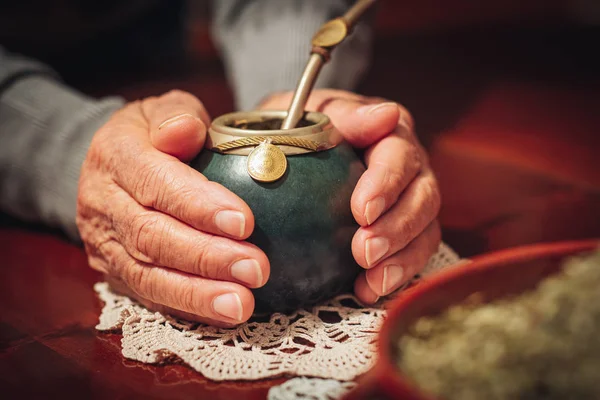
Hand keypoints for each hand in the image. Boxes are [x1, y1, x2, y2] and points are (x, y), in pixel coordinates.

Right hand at [77, 90, 269, 325]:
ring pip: (147, 275)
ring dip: (198, 294)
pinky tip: (222, 315)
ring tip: (241, 304)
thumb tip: (186, 131)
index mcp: (114, 155)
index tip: (245, 222)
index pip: (156, 182)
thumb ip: (176, 114)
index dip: (198, 205)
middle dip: (207, 257)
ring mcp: (104, 243)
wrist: (107, 167)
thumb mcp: (161, 110)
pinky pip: (149, 295)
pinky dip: (187, 308)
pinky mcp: (114, 272)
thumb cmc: (149, 135)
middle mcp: (102, 202)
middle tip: (255, 269)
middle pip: (152, 237)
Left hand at [259, 89, 440, 303]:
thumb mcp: (309, 113)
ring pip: (425, 230)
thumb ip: (345, 115)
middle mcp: (409, 168)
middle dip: (397, 228)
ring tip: (371, 279)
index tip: (362, 210)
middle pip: (422, 197)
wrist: (293, 150)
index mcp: (388, 133)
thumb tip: (384, 114)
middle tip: (363, 252)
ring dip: (401, 258)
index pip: (400, 155)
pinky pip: (412, 256)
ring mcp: (409, 201)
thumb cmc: (299, 128)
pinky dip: (394, 275)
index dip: (386, 183)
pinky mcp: (403, 232)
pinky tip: (366, 290)